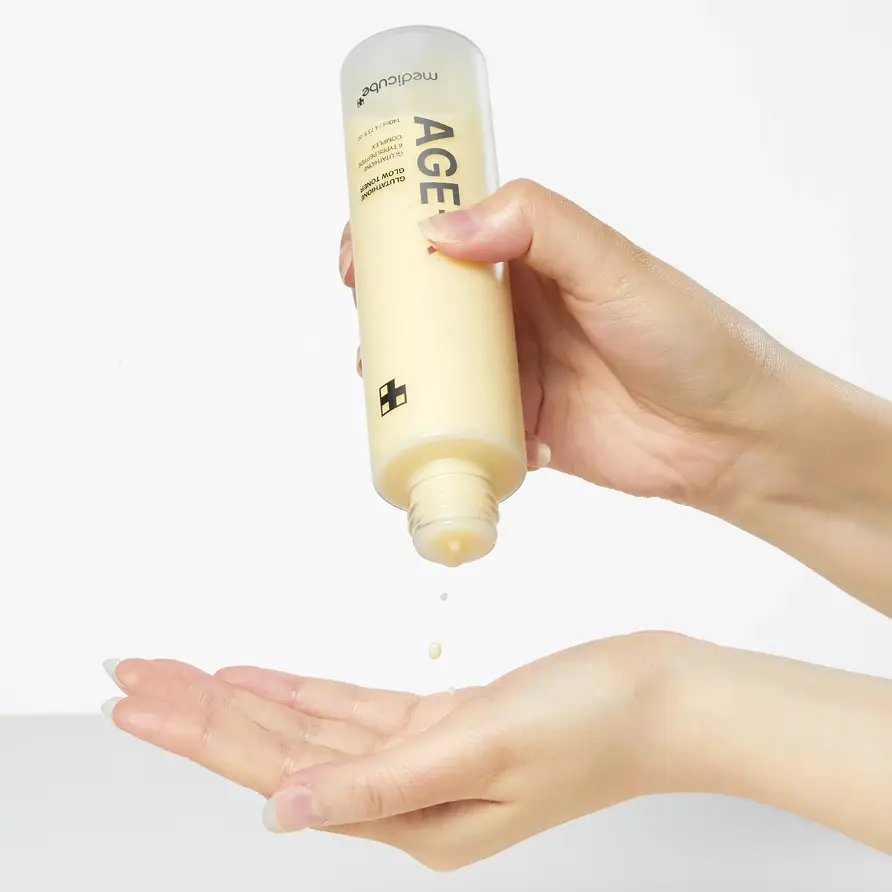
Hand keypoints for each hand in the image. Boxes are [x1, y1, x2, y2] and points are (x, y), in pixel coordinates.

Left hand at [104, 631, 678, 869]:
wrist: (664, 698)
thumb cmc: (596, 723)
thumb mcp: (484, 748)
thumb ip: (380, 781)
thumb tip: (284, 813)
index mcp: (410, 817)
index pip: (277, 771)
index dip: (201, 733)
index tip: (139, 702)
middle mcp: (403, 796)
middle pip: (278, 750)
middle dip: (198, 713)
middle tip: (130, 680)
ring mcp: (420, 756)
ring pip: (306, 727)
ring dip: (241, 701)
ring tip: (178, 677)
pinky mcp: (441, 723)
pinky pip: (351, 709)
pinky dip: (301, 693)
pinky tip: (261, 681)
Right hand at [340, 179, 792, 508]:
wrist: (729, 433)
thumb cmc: (685, 335)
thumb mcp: (613, 264)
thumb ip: (536, 228)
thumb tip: (438, 230)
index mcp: (533, 258)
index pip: (448, 235)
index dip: (395, 242)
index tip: (359, 260)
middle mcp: (517, 314)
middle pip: (430, 307)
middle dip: (386, 317)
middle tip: (366, 330)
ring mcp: (516, 373)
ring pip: (438, 371)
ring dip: (403, 378)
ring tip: (383, 386)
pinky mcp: (522, 429)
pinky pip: (468, 427)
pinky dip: (449, 432)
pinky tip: (441, 437)